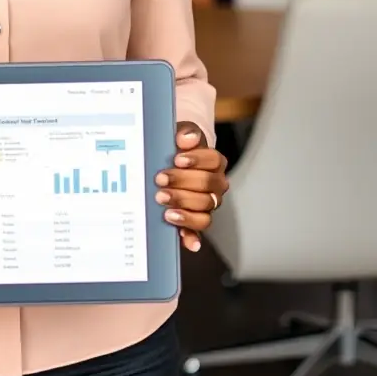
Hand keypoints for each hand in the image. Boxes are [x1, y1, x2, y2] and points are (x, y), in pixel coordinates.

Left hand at [155, 122, 227, 252]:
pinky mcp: (197, 219)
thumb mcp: (180, 135)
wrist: (169, 161)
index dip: (197, 160)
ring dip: (184, 205)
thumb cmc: (175, 148)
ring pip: (205, 209)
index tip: (177, 159)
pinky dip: (193, 237)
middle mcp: (216, 184)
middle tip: (160, 180)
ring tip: (162, 201)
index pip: (214, 161)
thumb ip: (185, 134)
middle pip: (207, 186)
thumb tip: (186, 138)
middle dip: (183, 183)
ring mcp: (208, 203)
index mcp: (214, 162)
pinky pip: (199, 230)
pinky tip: (188, 242)